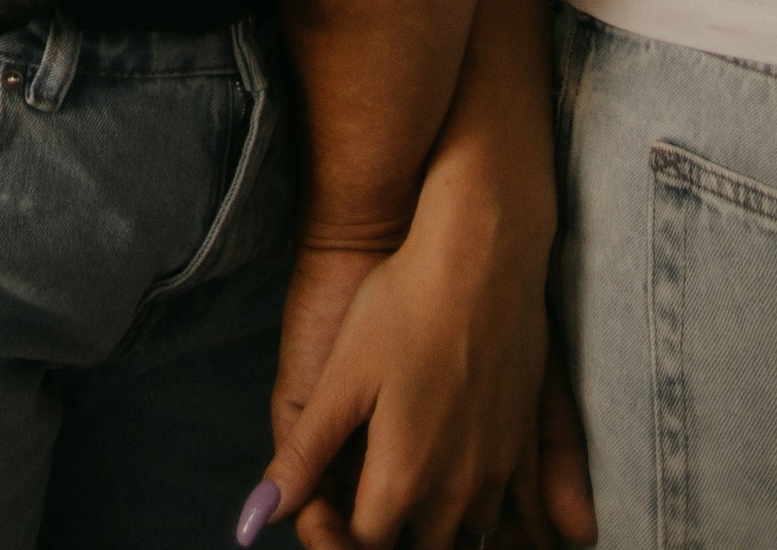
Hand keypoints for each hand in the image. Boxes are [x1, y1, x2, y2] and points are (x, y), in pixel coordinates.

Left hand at [241, 160, 595, 547]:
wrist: (482, 256)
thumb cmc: (402, 305)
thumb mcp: (341, 378)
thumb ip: (304, 457)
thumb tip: (251, 520)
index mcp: (401, 478)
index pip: (366, 548)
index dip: (340, 541)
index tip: (328, 518)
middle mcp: (454, 490)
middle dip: (390, 541)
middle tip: (363, 507)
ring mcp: (496, 471)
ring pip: (468, 537)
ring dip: (438, 532)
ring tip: (411, 504)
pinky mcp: (524, 446)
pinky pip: (516, 514)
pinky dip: (496, 522)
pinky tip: (477, 504)